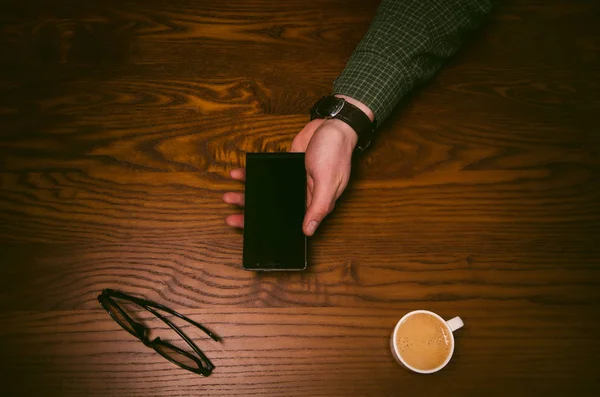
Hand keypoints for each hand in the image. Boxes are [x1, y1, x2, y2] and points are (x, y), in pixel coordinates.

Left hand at [224, 95, 372, 235]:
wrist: (332, 125)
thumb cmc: (336, 153)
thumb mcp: (328, 182)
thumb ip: (319, 206)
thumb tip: (309, 231)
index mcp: (314, 203)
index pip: (290, 222)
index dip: (271, 228)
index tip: (251, 233)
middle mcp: (301, 194)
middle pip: (273, 208)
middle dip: (252, 212)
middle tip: (231, 218)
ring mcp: (292, 180)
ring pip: (266, 192)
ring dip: (248, 193)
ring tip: (228, 196)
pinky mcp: (285, 166)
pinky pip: (265, 173)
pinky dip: (251, 173)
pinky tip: (237, 174)